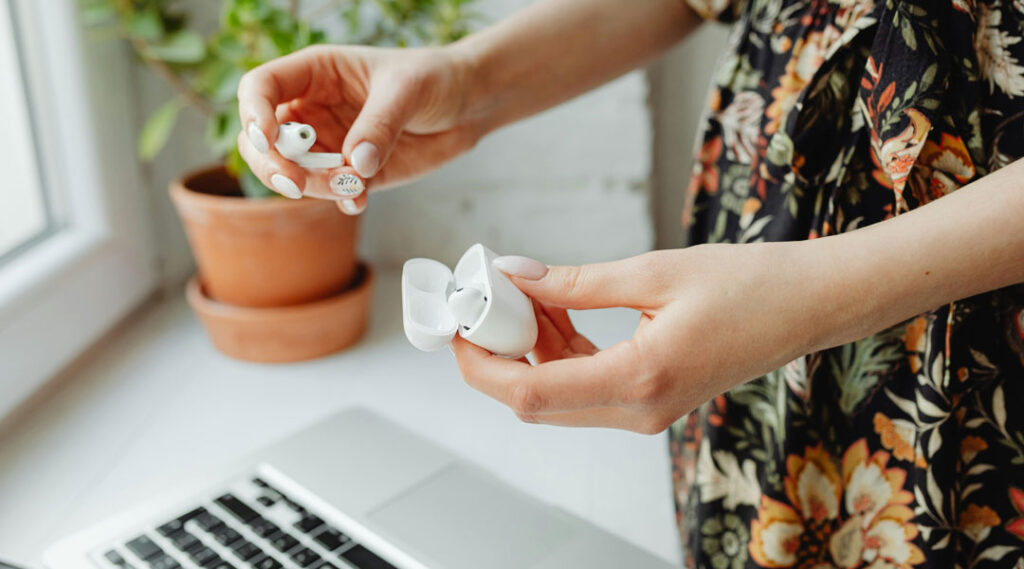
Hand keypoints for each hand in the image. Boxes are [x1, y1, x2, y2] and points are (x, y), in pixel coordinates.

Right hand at [236, 45, 476, 213]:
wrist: (467, 106)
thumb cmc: (434, 79)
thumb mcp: (408, 90)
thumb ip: (380, 124)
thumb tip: (355, 164)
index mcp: (315, 73)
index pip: (260, 88)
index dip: (253, 113)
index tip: (268, 138)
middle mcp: (313, 109)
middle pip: (261, 140)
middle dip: (271, 165)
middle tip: (296, 184)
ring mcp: (330, 144)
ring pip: (293, 172)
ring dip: (313, 187)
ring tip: (353, 186)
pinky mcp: (353, 173)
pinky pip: (330, 193)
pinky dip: (340, 200)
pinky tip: (360, 199)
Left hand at [451, 243, 821, 432]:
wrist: (808, 305)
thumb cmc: (749, 285)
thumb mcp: (652, 272)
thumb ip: (575, 282)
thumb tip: (514, 275)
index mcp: (639, 380)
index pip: (531, 392)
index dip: (481, 365)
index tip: (457, 328)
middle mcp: (638, 411)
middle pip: (536, 402)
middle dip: (498, 356)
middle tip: (483, 304)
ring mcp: (645, 412)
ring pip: (557, 395)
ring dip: (530, 349)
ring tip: (527, 294)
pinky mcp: (650, 400)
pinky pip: (585, 386)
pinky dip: (560, 352)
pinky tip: (558, 310)